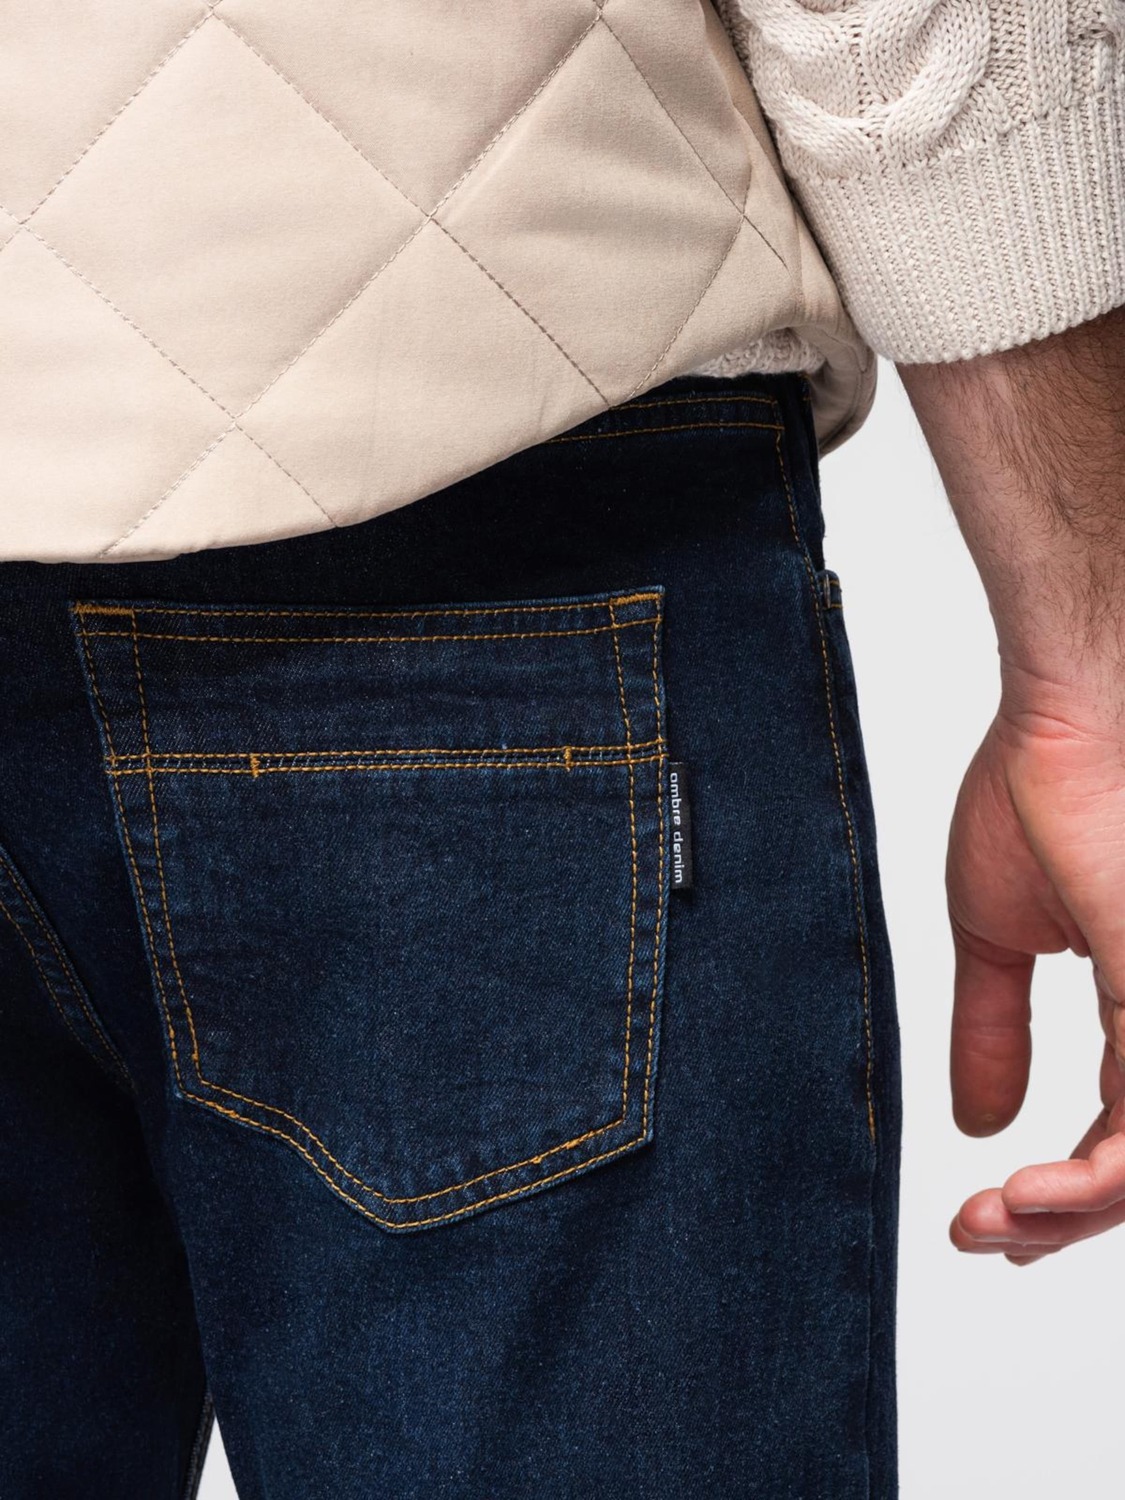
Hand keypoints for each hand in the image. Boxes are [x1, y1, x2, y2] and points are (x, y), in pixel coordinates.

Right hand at [897, 307, 1124, 1265]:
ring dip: (1071, 1215)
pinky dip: (1094, 1183)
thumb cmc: (1044, 785)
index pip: (1116, 1139)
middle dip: (1059, 1222)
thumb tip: (974, 1117)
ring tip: (996, 1218)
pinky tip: (1028, 1194)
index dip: (1052, 1193)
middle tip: (982, 1230)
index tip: (977, 1214)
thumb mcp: (997, 933)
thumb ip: (993, 1030)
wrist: (1072, 710)